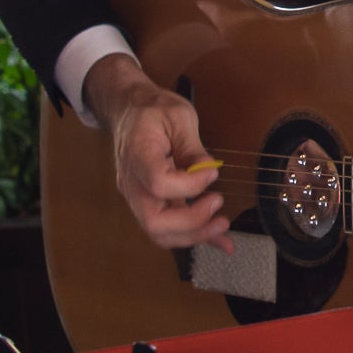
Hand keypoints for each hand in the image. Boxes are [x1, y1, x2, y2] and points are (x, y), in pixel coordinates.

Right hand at [83, 52, 231, 252]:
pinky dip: (195, 236)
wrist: (129, 111)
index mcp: (138, 155)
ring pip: (158, 232)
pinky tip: (221, 241)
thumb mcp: (178, 116)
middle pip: (154, 221)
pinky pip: (168, 228)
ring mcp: (137, 196)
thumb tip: (209, 172)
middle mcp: (132, 182)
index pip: (158, 183)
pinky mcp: (149, 202)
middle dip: (191, 223)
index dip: (189, 185)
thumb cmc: (153, 110)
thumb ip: (193, 147)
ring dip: (194, 235)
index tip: (212, 174)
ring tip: (223, 225)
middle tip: (218, 206)